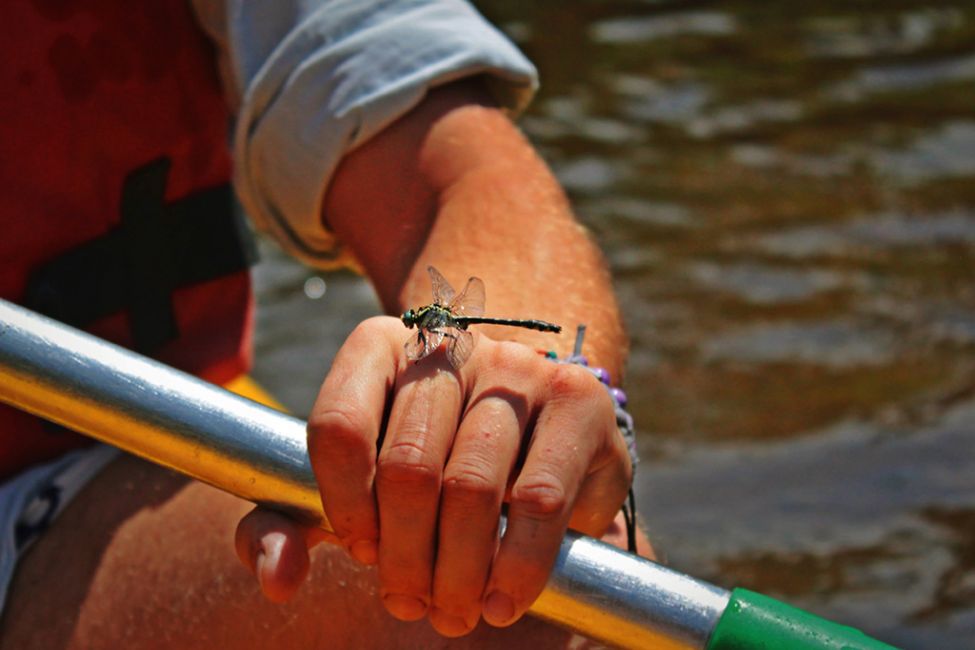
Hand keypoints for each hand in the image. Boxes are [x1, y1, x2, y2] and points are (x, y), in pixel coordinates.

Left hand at [235, 316, 631, 636]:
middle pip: (407, 465)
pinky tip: (503, 599)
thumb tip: (277, 577)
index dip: (344, 506)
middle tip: (410, 605)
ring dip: (457, 572)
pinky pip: (540, 499)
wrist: (533, 430)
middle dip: (404, 558)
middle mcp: (451, 345)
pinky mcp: (579, 399)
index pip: (339, 427)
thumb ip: (292, 524)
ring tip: (454, 612)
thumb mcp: (353, 486)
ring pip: (471, 487)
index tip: (361, 552)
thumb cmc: (432, 459)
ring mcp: (519, 366)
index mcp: (380, 346)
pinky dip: (516, 565)